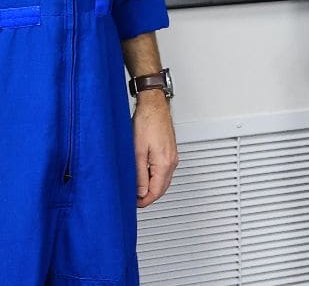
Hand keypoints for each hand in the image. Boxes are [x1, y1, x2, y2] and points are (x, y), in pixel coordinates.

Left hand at [132, 93, 178, 207]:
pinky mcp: (170, 151)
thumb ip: (139, 174)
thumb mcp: (137, 151)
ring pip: (164, 180)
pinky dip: (156, 177)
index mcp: (164, 163)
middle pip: (162, 188)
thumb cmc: (146, 122)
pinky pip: (164, 171)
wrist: (154, 105)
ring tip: (138, 189)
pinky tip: (146, 175)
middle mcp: (171, 161)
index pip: (157, 192)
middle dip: (149, 196)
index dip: (145, 201)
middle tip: (135, 199)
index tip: (135, 204)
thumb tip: (140, 191)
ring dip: (152, 187)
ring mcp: (172, 156)